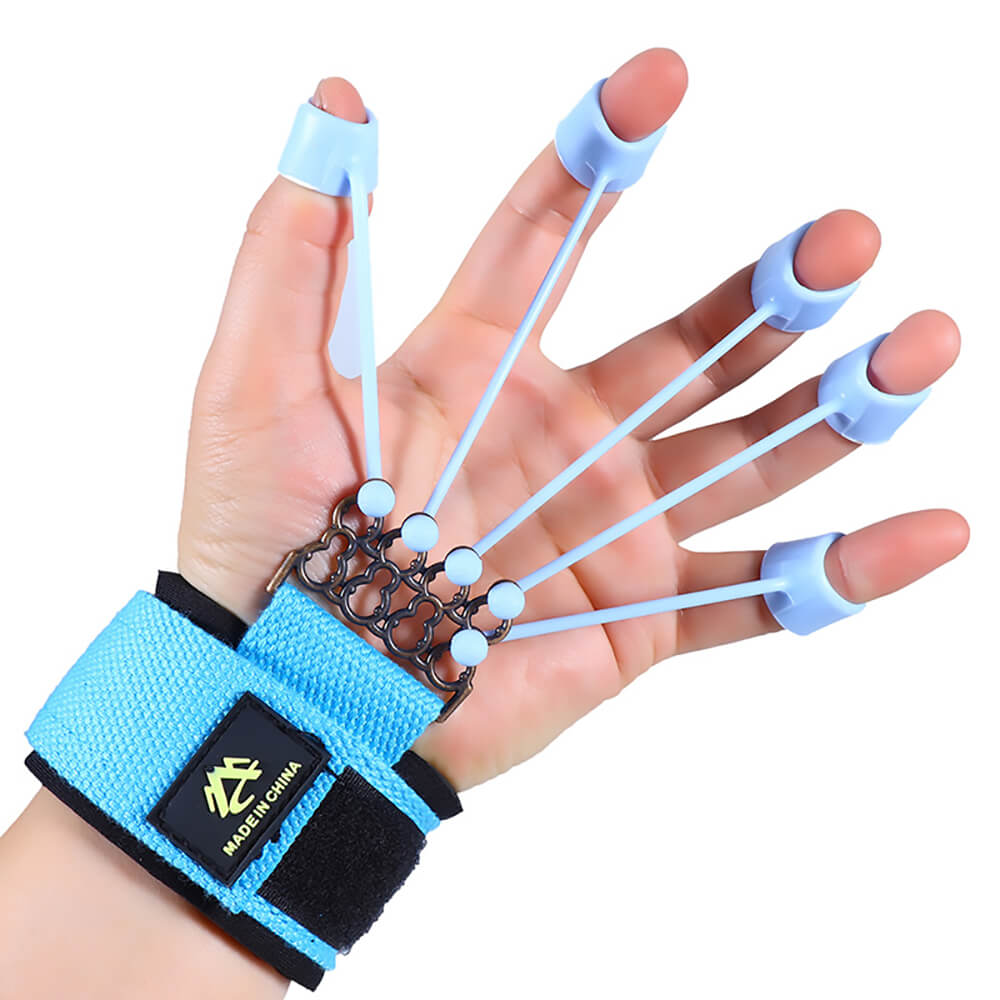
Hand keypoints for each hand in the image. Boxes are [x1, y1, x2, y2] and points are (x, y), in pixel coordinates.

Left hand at [178, 49, 967, 791]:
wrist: (292, 686)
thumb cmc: (259, 532)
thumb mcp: (259, 377)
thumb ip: (297, 245)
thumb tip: (337, 100)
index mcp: (477, 365)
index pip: (552, 240)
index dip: (602, 160)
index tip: (660, 83)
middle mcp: (561, 435)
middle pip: (689, 344)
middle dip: (770, 289)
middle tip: (844, 239)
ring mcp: (608, 529)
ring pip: (745, 456)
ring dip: (837, 405)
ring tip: (918, 344)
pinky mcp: (635, 623)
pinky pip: (755, 600)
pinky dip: (840, 575)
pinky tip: (929, 530)